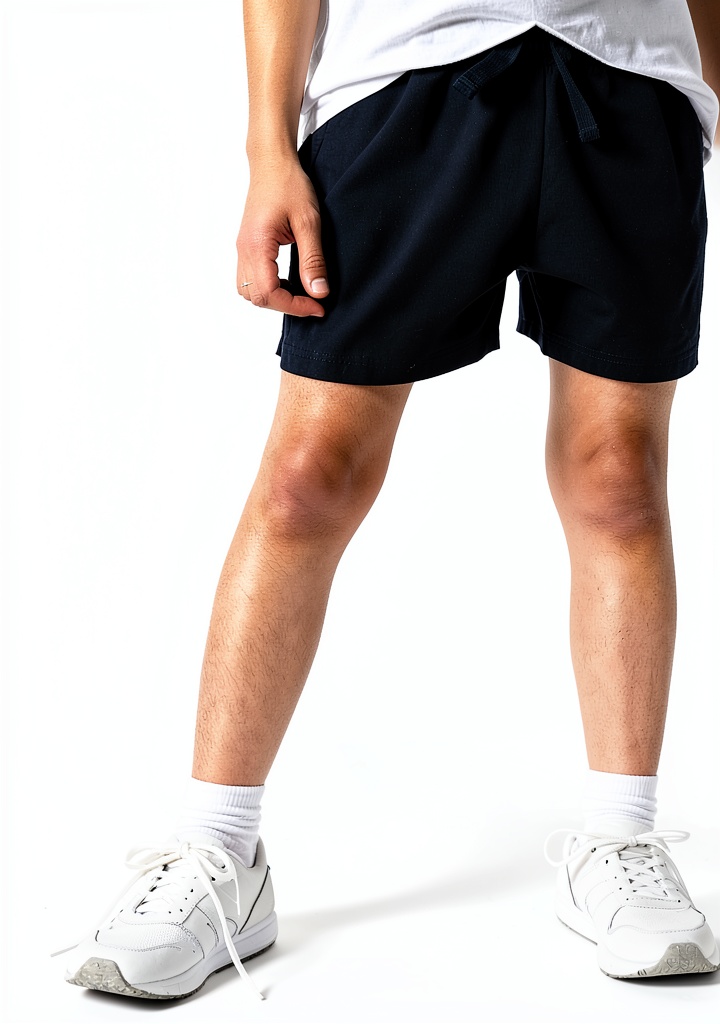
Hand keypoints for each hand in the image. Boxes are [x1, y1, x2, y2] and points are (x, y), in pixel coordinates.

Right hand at [236, 155, 328, 316]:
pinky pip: (249, 279)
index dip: (295, 306)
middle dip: (285, 305)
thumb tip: (319, 292)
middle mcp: (244, 250)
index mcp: (257, 244)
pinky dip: (267, 287)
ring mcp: (242, 248)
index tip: (318, 306)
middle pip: (257, 297)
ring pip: (249, 291)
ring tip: (300, 292)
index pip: (270, 292)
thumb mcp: (309, 222)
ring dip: (274, 298)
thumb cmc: (289, 184)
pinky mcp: (246, 246)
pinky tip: (288, 281)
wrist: (272, 162)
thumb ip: (313, 260)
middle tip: (312, 302)